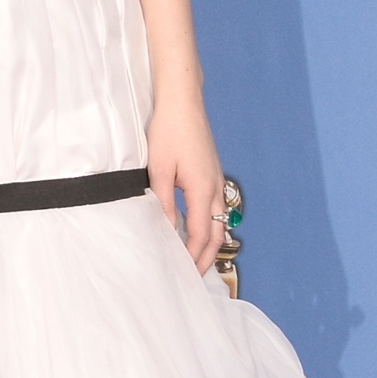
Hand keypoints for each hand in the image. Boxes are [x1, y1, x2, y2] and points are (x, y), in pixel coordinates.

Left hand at [145, 92, 225, 272]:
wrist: (182, 103)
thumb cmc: (168, 131)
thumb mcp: (158, 168)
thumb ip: (162, 201)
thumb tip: (166, 229)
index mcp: (202, 189)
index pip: (201, 234)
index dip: (192, 256)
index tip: (184, 273)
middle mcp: (215, 188)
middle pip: (216, 233)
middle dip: (205, 256)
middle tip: (192, 275)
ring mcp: (216, 180)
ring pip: (218, 221)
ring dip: (207, 242)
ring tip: (193, 257)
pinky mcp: (212, 172)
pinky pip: (214, 207)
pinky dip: (207, 224)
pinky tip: (193, 227)